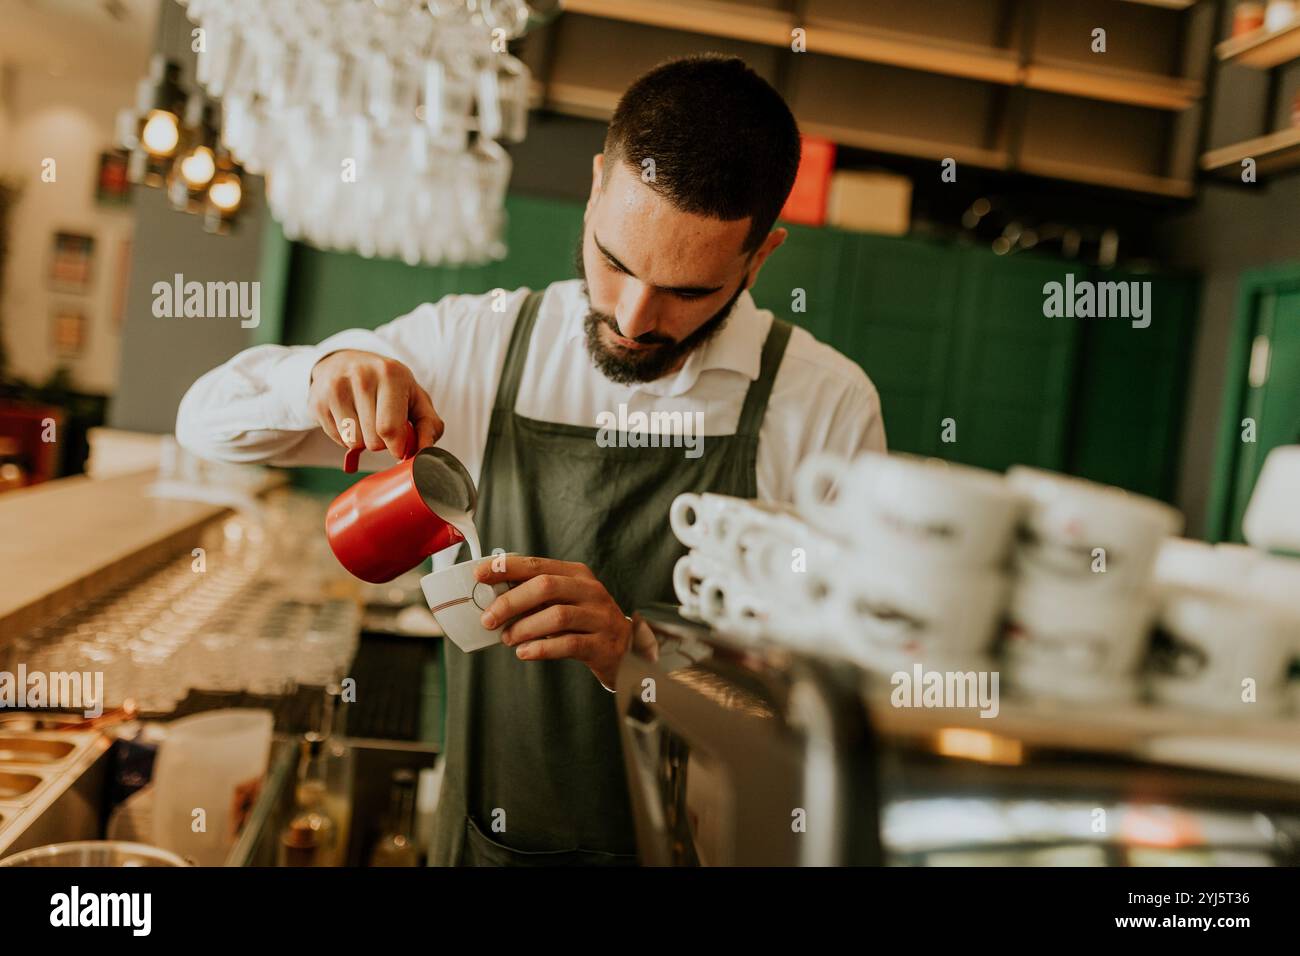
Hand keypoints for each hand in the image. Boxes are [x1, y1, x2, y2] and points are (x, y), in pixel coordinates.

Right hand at [308, 349, 443, 459]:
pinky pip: (338, 439)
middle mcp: (361, 376)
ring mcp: (335, 388)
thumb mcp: (416, 398)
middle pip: (372, 441)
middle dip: (382, 443)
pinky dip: (347, 437)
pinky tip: (351, 418)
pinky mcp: (317, 401)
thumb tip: (425, 452)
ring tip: (366, 420)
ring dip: (364, 441)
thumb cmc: (389, 386)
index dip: (397, 447)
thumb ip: (429, 426)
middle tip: (382, 426)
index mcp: (390, 374)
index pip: (389, 429)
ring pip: (354, 442)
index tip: (400, 448)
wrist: (347, 363)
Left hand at [475, 555, 631, 689]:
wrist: (626, 650)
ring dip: (524, 628)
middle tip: (488, 619)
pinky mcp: (603, 644)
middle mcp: (590, 591)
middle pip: (545, 586)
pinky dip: (541, 648)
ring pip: (557, 615)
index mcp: (576, 575)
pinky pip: (569, 643)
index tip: (479, 575)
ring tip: (507, 639)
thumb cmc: (585, 623)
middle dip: (511, 601)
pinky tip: (524, 653)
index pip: (537, 564)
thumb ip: (536, 597)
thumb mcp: (565, 601)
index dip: (506, 568)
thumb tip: (493, 599)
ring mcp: (599, 617)